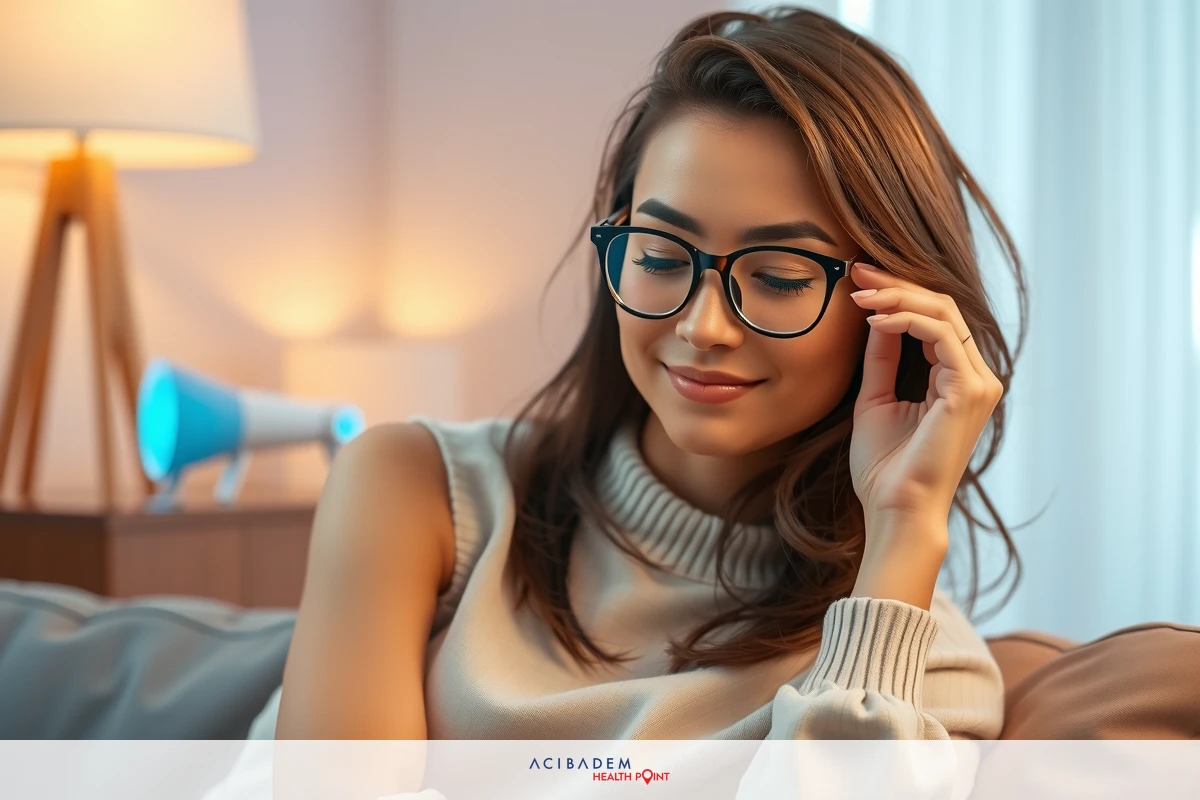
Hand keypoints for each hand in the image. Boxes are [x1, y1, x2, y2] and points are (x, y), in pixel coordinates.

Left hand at [847, 262, 1003, 577]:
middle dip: (896, 283)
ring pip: (943, 313)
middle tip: (855, 271)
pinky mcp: (970, 391)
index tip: (856, 279)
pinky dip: (905, 320)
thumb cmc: (884, 467)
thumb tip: (875, 315)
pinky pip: (941, 335)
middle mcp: (976, 377)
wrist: (894, 509)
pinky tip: (874, 318)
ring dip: (897, 297)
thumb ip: (881, 358)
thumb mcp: (875, 399)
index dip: (896, 292)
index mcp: (958, 379)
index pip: (934, 317)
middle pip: (942, 307)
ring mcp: (979, 384)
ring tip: (858, 294)